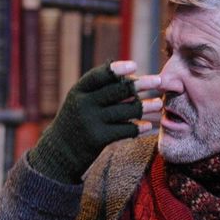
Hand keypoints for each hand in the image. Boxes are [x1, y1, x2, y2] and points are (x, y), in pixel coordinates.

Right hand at [29, 60, 161, 183]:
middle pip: (117, 91)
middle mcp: (84, 104)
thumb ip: (100, 91)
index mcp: (79, 91)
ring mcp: (91, 121)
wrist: (59, 153)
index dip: (117, 70)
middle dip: (141, 84)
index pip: (99, 76)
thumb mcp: (80, 102)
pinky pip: (124, 130)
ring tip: (159, 104)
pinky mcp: (98, 139)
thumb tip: (133, 79)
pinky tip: (148, 126)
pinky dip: (137, 128)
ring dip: (145, 106)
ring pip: (124, 111)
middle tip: (160, 80)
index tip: (134, 66)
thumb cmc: (76, 123)